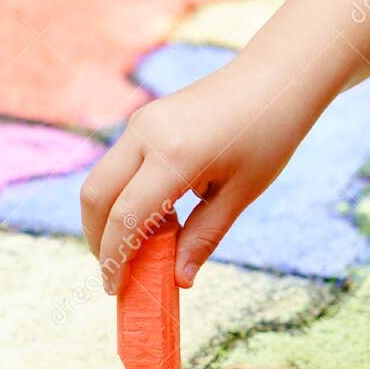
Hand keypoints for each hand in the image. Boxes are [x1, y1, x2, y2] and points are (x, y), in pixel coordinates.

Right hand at [80, 58, 322, 292]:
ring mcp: (141, 124)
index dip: (115, 258)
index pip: (125, 216)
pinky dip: (120, 198)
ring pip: (100, 180)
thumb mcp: (240, 194)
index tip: (115, 289)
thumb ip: (204, 237)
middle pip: (96, 196)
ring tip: (129, 251)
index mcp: (175, 156)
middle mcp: (147, 135)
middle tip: (114, 272)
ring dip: (105, 219)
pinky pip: (118, 166)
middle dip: (97, 239)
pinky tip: (146, 221)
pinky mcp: (143, 121)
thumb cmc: (267, 136)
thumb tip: (179, 281)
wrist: (273, 79)